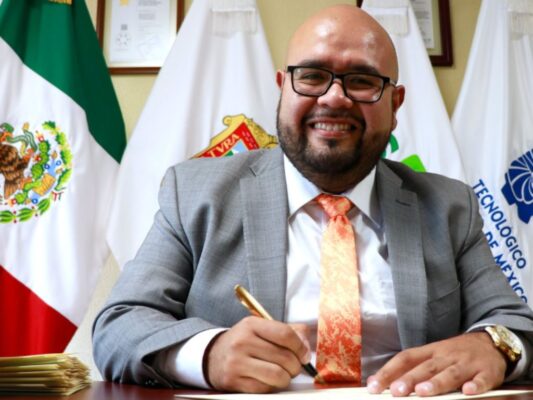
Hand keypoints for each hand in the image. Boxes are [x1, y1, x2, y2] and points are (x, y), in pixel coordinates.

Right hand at [205, 316, 310, 392]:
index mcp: (252, 324)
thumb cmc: (245, 342)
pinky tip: (268, 380)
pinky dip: (272, 386)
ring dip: (286, 378)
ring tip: (283, 374)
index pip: (285, 334)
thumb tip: (307, 346)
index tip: (304, 354)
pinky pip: (265, 388)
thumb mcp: (262, 328)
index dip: (301, 347)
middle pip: (284, 357)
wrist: (214, 356)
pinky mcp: (234, 381)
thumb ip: (288, 331)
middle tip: (294, 367)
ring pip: (277, 375)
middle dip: (296, 366)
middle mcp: (243, 341)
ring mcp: (237, 362)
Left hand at [367, 332, 506, 396]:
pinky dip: (475, 385)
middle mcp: (446, 356)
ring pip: (450, 373)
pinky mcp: (487, 372)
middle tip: (396, 391)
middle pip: (426, 367)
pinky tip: (468, 392)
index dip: (389, 371)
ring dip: (436, 383)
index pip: (405, 359)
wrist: (491, 343)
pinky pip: (481, 379)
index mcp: (430, 351)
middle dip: (410, 379)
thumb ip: (408, 368)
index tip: (374, 386)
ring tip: (422, 392)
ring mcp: (466, 363)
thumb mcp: (432, 356)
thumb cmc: (455, 354)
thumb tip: (375, 381)